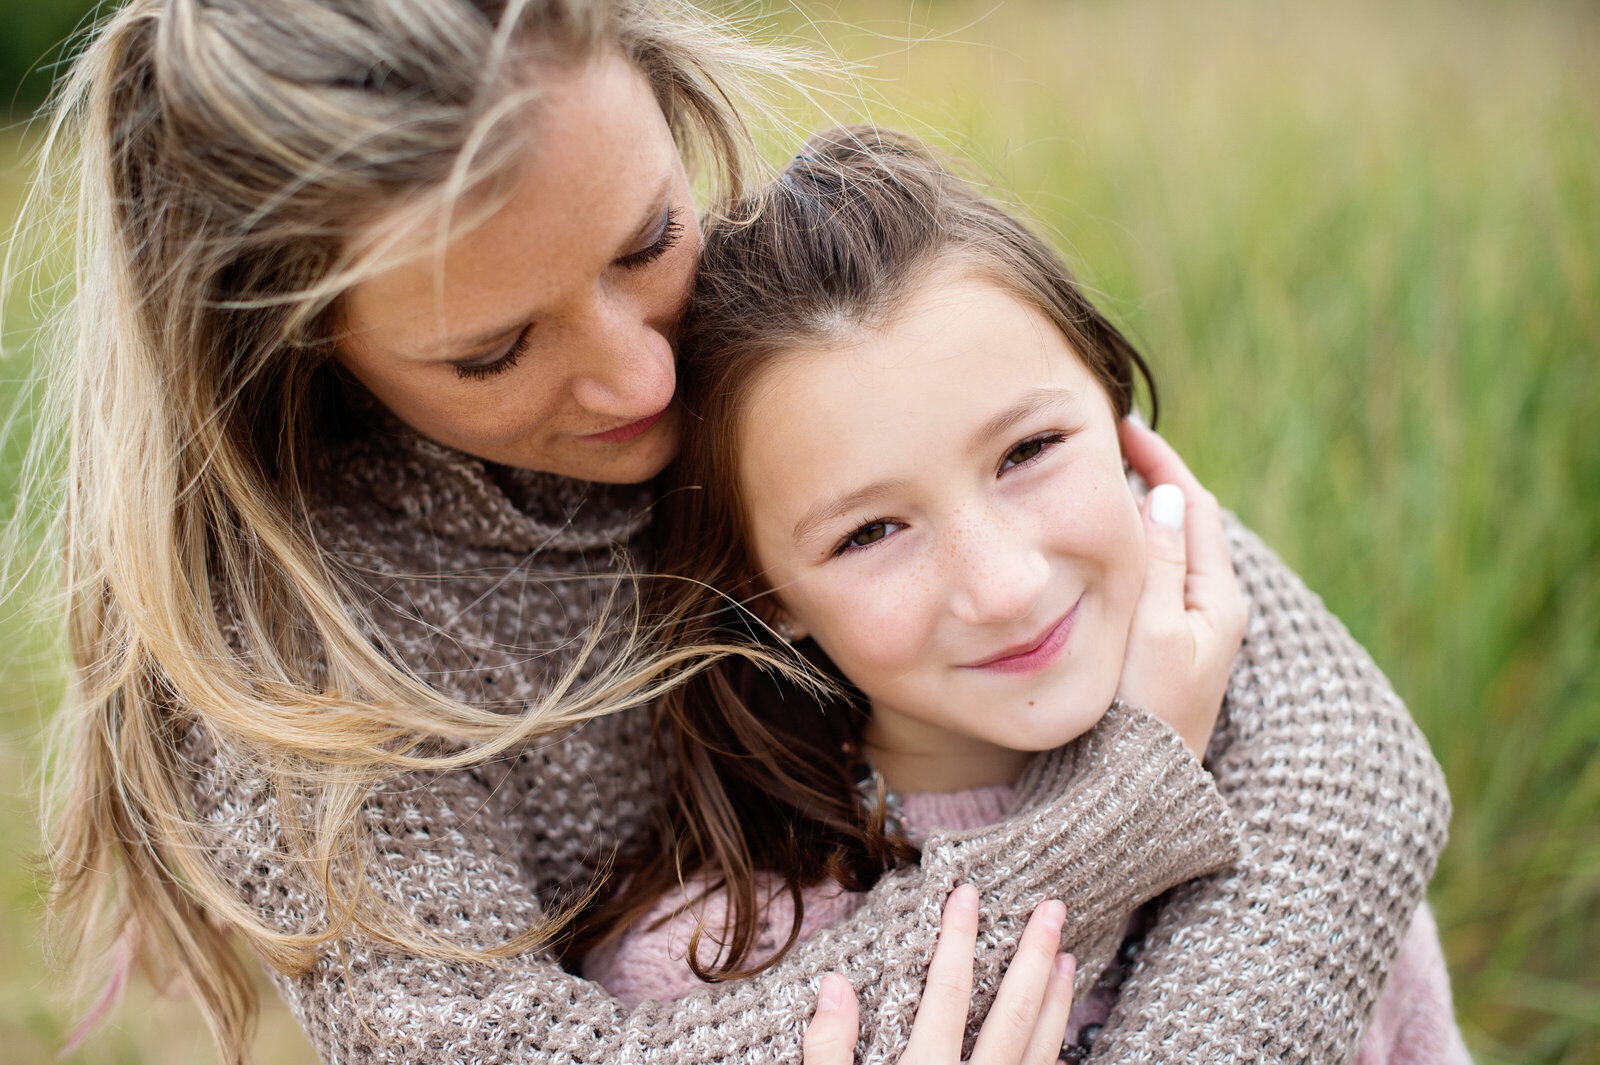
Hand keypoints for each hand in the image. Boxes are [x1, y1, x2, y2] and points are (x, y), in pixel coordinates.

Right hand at [803, 885, 1076, 1064]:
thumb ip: (828, 1050)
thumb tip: (834, 984)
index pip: (947, 993)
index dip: (958, 939)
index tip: (968, 893)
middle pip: (1013, 1014)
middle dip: (1034, 956)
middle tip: (1053, 907)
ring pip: (1040, 1048)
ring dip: (1056, 1000)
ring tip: (1067, 956)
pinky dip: (1055, 1046)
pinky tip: (1060, 1028)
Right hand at [1116, 418, 1247, 756]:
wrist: (1142, 792)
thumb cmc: (1147, 715)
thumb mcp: (1154, 632)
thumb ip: (1161, 564)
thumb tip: (1168, 495)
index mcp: (1219, 600)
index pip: (1194, 505)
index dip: (1161, 460)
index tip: (1123, 424)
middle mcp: (1211, 610)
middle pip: (1184, 522)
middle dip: (1150, 477)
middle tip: (1105, 442)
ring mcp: (1189, 631)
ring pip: (1165, 550)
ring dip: (1137, 511)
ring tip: (1098, 478)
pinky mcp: (1165, 650)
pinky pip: (1151, 578)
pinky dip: (1128, 548)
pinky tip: (1096, 545)